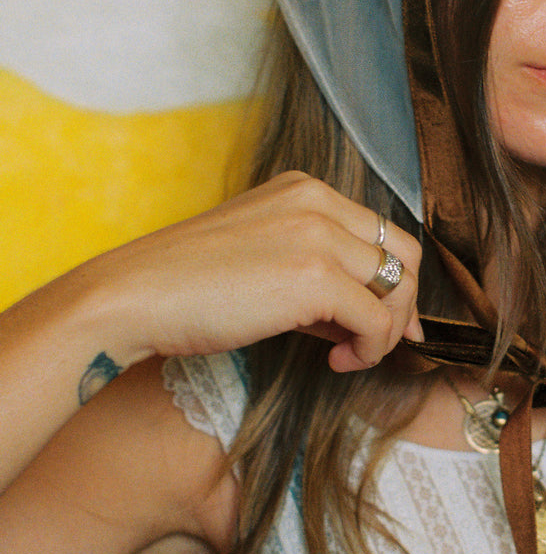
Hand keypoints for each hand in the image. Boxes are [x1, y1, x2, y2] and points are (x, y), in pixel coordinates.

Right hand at [79, 171, 421, 375]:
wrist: (134, 297)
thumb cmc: (186, 286)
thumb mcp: (261, 257)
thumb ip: (314, 272)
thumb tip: (362, 317)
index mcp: (305, 189)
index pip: (381, 231)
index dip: (391, 281)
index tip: (379, 320)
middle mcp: (318, 202)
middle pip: (404, 254)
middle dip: (402, 304)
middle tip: (378, 342)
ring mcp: (319, 237)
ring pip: (398, 288)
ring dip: (384, 332)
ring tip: (347, 355)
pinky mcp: (315, 278)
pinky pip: (378, 321)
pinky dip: (370, 350)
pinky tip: (337, 363)